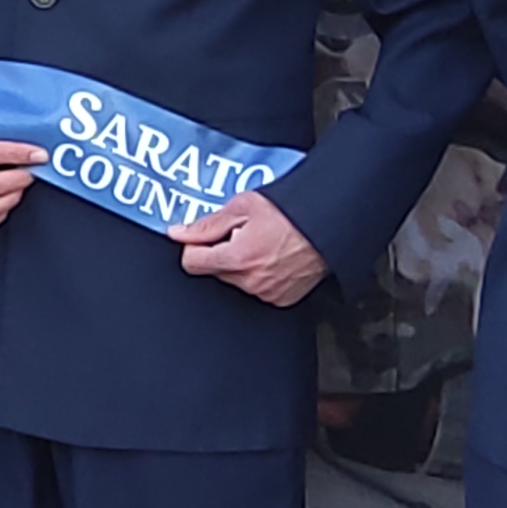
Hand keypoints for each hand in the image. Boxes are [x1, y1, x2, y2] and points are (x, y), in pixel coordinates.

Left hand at [172, 189, 327, 305]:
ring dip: (239, 265)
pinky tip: (271, 258)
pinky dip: (258, 275)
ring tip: (259, 245)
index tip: (202, 237)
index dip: (194, 246)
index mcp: (237, 259)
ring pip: (234, 281)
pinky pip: (255, 289)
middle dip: (219, 253)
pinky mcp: (280, 300)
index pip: (191, 262)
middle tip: (240, 235)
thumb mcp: (243, 207)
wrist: (328, 228)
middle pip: (213, 272)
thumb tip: (178, 233)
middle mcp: (250, 282)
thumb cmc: (292, 214)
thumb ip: (206, 224)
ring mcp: (266, 294)